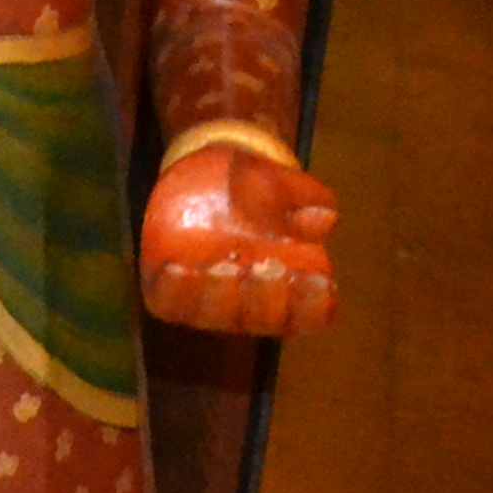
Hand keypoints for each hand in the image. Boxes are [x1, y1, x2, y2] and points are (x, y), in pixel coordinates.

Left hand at [141, 144, 337, 334]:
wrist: (209, 174)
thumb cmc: (259, 185)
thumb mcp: (284, 184)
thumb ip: (309, 198)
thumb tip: (324, 214)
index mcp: (293, 286)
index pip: (312, 313)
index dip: (316, 303)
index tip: (316, 278)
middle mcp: (252, 303)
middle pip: (264, 318)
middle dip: (266, 298)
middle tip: (266, 267)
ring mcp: (209, 298)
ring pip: (215, 315)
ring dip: (218, 296)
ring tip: (221, 266)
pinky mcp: (169, 287)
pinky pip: (168, 302)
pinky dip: (171, 290)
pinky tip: (175, 267)